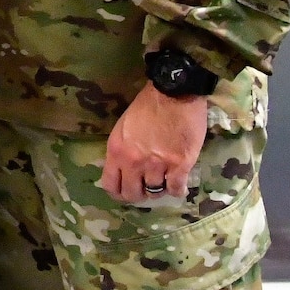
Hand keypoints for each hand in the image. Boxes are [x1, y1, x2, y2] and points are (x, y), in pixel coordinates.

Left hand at [100, 82, 208, 204]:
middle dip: (138, 195)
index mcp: (116, 151)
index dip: (118, 192)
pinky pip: (175, 189)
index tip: (124, 192)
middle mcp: (133, 162)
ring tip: (162, 182)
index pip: (110, 185)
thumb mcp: (123, 128)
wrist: (173, 94)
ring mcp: (157, 165)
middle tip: (145, 189)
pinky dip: (177, 190)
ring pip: (154, 192)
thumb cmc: (146, 107)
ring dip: (158, 190)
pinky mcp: (179, 165)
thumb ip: (121, 151)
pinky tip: (178, 186)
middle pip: (132, 194)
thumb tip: (124, 170)